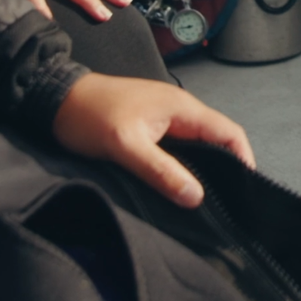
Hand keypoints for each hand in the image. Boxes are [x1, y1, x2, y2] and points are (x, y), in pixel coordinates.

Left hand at [52, 73, 255, 207]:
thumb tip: (196, 196)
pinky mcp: (151, 127)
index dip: (242, 160)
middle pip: (217, 140)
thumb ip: (161, 171)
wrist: (56, 98)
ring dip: (205, 169)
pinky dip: (186, 166)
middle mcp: (178, 110)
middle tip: (227, 203)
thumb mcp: (125, 145)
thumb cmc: (88, 115)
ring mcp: (164, 118)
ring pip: (198, 145)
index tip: (244, 191)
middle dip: (227, 168)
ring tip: (207, 199)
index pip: (228, 132)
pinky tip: (180, 185)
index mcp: (181, 108)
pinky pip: (180, 148)